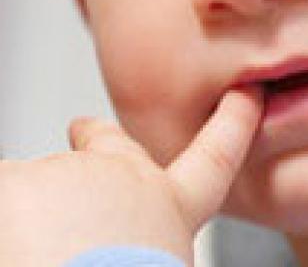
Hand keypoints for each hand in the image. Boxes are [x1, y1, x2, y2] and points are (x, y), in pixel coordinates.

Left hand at [0, 87, 263, 266]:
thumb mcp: (165, 261)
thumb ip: (149, 245)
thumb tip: (120, 248)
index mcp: (173, 210)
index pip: (215, 158)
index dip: (232, 123)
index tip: (244, 97)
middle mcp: (126, 179)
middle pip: (110, 147)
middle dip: (96, 134)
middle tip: (82, 126)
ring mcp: (68, 173)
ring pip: (36, 191)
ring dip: (25, 222)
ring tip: (31, 257)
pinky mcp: (12, 179)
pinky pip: (2, 194)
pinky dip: (2, 226)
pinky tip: (13, 247)